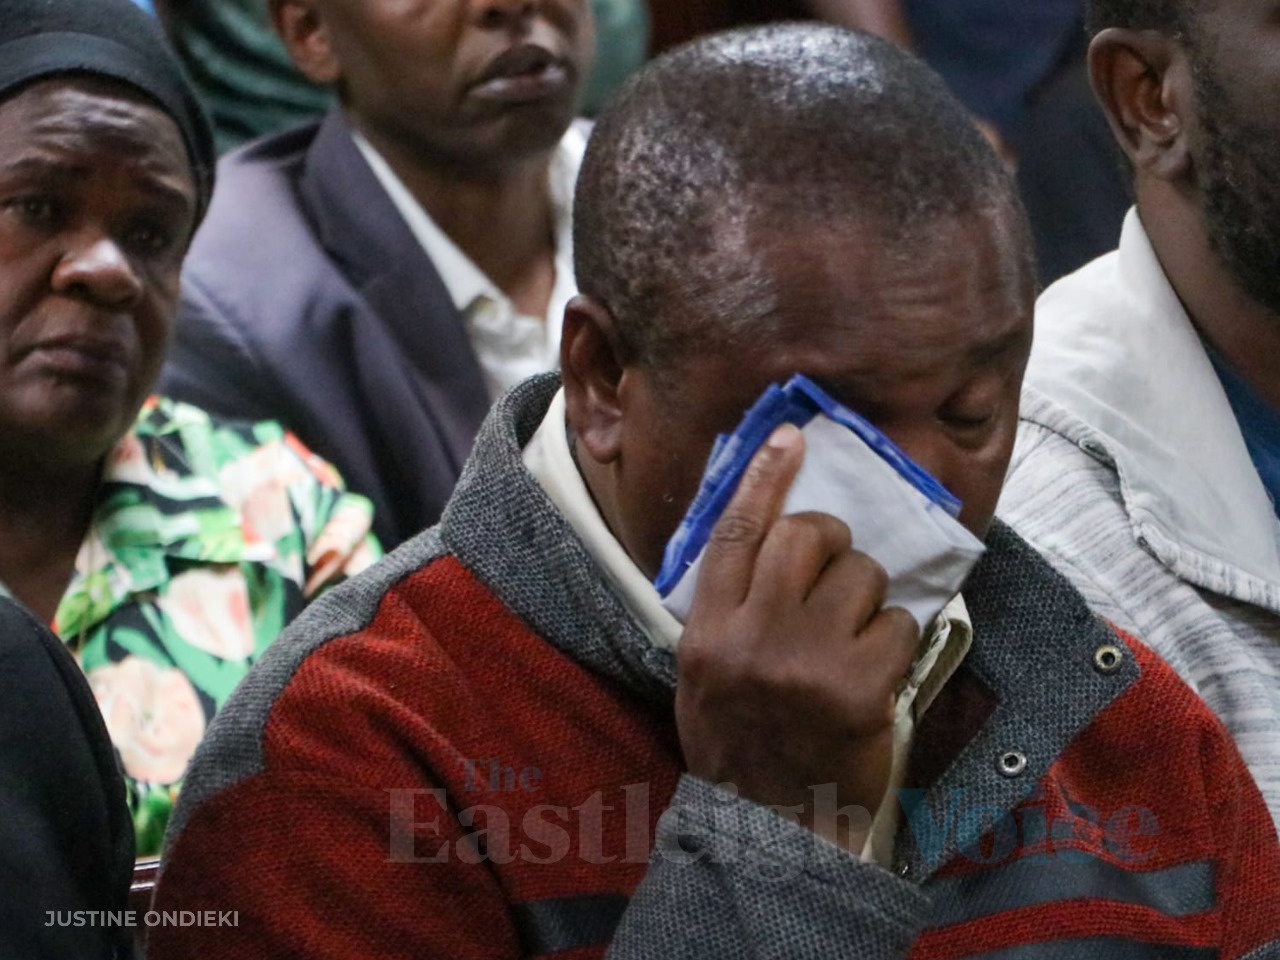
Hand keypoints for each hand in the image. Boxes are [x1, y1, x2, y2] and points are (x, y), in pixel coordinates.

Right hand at [675, 424, 918, 852]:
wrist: (770, 826)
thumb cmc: (738, 741)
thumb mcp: (705, 673)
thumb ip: (727, 607)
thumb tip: (763, 537)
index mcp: (707, 633)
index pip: (734, 535)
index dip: (763, 478)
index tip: (789, 437)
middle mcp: (752, 640)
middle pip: (804, 537)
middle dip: (831, 541)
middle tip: (834, 569)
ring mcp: (806, 663)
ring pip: (861, 575)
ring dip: (866, 597)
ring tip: (850, 639)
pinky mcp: (859, 689)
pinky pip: (896, 623)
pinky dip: (893, 641)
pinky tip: (873, 674)